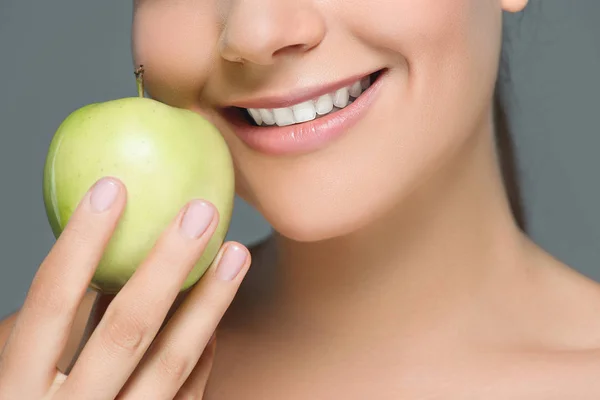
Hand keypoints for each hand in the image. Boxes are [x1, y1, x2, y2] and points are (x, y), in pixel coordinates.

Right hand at [0, 177, 250, 398]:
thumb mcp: (13, 381)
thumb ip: (35, 339)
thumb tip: (82, 265)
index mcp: (17, 389)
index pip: (50, 303)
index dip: (79, 243)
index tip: (113, 187)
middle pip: (126, 328)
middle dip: (166, 264)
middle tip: (202, 210)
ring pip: (173, 361)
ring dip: (209, 303)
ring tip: (236, 251)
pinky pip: (187, 394)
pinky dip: (203, 354)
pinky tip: (215, 318)